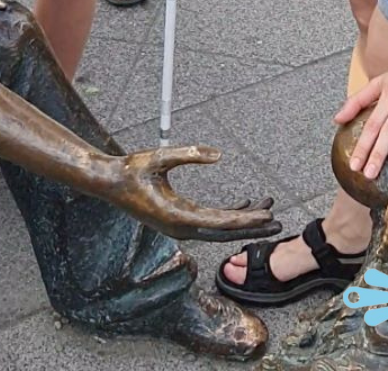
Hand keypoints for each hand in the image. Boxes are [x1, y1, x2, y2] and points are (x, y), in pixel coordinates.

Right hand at [105, 144, 279, 242]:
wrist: (110, 183)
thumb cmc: (131, 170)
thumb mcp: (159, 157)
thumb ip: (187, 154)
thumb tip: (218, 155)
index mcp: (178, 216)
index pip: (220, 222)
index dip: (246, 219)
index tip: (267, 216)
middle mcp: (181, 228)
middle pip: (224, 232)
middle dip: (252, 228)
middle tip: (278, 223)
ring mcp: (180, 227)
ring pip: (219, 229)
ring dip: (243, 221)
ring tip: (267, 210)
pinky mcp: (179, 220)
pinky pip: (210, 222)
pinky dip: (229, 215)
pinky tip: (243, 206)